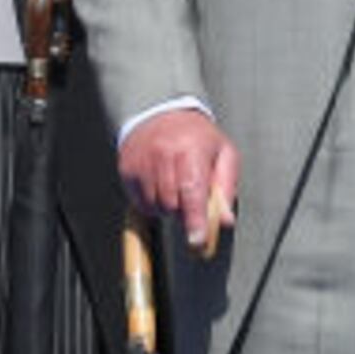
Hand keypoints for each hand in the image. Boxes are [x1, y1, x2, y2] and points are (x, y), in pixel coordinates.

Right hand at [118, 107, 239, 255]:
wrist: (161, 112)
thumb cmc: (197, 136)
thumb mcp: (224, 153)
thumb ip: (227, 187)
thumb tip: (225, 220)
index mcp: (191, 150)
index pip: (192, 192)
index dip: (195, 220)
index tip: (197, 240)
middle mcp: (163, 155)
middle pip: (173, 204)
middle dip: (185, 212)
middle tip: (192, 199)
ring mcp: (142, 163)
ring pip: (156, 206)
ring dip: (168, 208)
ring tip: (176, 187)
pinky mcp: (127, 171)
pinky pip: (141, 203)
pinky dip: (153, 203)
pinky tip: (161, 187)